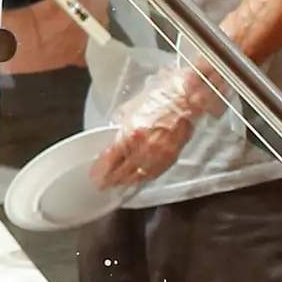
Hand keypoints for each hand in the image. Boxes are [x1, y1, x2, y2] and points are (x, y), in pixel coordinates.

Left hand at [92, 65, 218, 187]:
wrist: (187, 98)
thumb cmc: (159, 97)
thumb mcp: (131, 107)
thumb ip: (121, 124)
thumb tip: (114, 135)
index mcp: (131, 133)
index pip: (111, 159)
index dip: (101, 169)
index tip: (95, 174)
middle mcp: (144, 148)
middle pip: (123, 171)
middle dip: (111, 179)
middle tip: (102, 184)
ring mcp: (159, 154)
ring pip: (138, 175)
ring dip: (126, 181)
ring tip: (117, 184)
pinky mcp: (171, 157)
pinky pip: (154, 173)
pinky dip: (143, 178)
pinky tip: (137, 179)